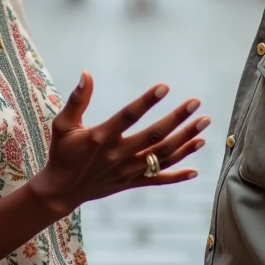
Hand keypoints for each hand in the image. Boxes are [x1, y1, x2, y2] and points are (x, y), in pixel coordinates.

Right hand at [29, 73, 208, 217]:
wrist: (61, 190)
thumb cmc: (62, 153)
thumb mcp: (63, 125)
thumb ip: (77, 100)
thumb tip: (86, 74)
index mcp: (102, 137)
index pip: (129, 116)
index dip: (146, 102)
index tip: (165, 87)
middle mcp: (118, 155)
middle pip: (154, 137)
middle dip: (177, 119)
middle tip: (196, 103)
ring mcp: (127, 171)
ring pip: (162, 157)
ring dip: (186, 142)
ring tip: (204, 125)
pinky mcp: (131, 183)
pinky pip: (158, 180)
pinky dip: (178, 176)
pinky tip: (196, 169)